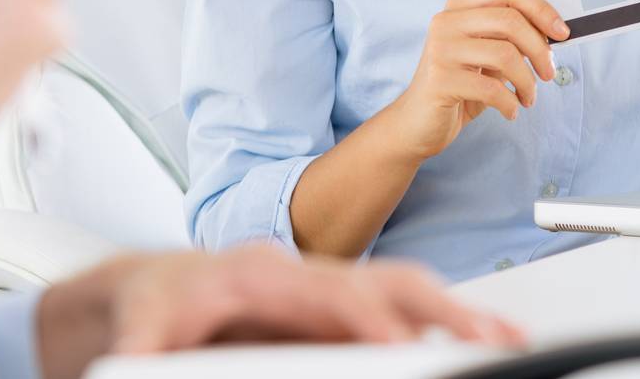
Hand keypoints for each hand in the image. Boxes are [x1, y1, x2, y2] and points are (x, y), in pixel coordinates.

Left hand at [37, 246, 524, 378]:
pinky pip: (401, 302)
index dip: (362, 316)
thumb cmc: (157, 309)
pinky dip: (443, 318)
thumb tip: (135, 370)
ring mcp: (325, 283)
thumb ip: (144, 350)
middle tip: (486, 337)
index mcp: (256, 275)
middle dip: (435, 309)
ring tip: (504, 338)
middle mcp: (301, 271)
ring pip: (403, 287)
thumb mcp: (142, 332)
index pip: (321, 292)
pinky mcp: (339, 303)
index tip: (397, 343)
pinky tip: (478, 337)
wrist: (158, 286)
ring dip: (455, 311)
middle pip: (379, 281)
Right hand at [384, 0, 567, 160]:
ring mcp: (441, 49)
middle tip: (549, 73)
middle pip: (510, 20)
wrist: (418, 122)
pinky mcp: (440, 79)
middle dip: (540, 50)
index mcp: (459, 7)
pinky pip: (491, 88)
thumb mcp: (488, 55)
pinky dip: (510, 103)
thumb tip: (555, 31)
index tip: (562, 32)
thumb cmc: (461, 86)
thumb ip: (512, 38)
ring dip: (527, 82)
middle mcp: (446, 21)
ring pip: (506, 55)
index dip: (541, 8)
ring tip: (527, 98)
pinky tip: (510, 111)